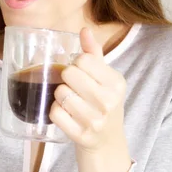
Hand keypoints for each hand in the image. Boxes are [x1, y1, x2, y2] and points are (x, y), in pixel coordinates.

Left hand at [50, 27, 126, 151]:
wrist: (107, 142)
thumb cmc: (102, 104)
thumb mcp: (105, 78)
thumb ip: (93, 54)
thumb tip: (84, 30)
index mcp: (116, 83)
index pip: (83, 59)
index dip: (76, 64)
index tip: (80, 73)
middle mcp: (109, 101)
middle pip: (69, 74)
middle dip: (65, 79)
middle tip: (72, 87)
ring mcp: (95, 120)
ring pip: (60, 93)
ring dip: (59, 96)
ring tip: (68, 101)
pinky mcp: (81, 136)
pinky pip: (55, 113)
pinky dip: (55, 111)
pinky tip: (64, 113)